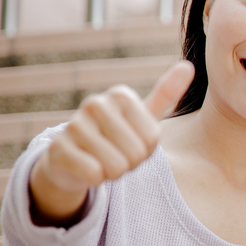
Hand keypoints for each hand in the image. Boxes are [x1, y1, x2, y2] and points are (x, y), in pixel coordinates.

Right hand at [29, 61, 194, 223]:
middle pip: (136, 153)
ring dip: (113, 172)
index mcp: (120, 95)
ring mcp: (73, 125)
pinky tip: (86, 168)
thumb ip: (166, 93)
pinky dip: (95, 179)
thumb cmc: (117, 136)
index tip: (132, 142)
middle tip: (116, 154)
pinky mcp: (57, 149)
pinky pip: (94, 174)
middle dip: (130, 163)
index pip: (153, 138)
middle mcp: (94, 104)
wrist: (74, 159)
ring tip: (102, 160)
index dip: (147, 149)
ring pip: (116, 166)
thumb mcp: (143, 115)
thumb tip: (188, 66)